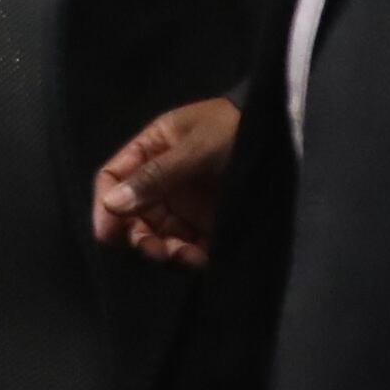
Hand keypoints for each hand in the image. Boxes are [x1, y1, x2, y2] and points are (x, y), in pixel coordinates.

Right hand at [91, 97, 238, 266]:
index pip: (114, 178)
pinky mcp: (209, 224)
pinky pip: (188, 247)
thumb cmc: (234, 130)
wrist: (284, 137)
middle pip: (132, 214)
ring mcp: (185, 204)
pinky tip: (198, 259)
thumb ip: (156, 175)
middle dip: (137, 235)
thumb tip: (111, 204)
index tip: (107, 234)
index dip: (105, 205)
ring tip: (180, 256)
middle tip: (152, 250)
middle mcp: (162, 181)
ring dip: (162, 250)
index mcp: (150, 151)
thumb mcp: (196, 147)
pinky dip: (188, 257)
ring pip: (158, 235)